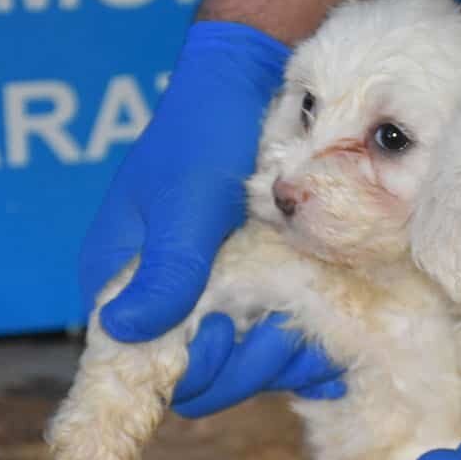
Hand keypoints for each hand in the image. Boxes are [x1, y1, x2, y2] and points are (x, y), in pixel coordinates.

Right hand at [80, 22, 344, 414]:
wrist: (249, 84)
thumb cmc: (202, 132)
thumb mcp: (184, 200)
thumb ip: (166, 267)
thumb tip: (126, 332)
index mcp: (124, 278)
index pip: (140, 360)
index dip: (184, 367)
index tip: (223, 337)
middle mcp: (168, 297)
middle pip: (200, 375)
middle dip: (243, 367)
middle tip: (280, 335)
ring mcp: (220, 295)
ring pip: (247, 364)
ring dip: (279, 359)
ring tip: (309, 324)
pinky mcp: (265, 288)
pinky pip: (282, 340)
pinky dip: (308, 346)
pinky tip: (336, 334)